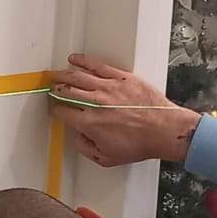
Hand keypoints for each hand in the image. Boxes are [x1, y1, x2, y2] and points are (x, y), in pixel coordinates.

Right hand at [49, 56, 200, 166]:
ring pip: (77, 76)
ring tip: (58, 74)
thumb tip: (77, 137)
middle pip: (66, 90)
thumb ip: (86, 147)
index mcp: (89, 123)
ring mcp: (108, 88)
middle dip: (55, 89)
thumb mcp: (107, 158)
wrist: (164, 130)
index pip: (62, 111)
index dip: (55, 109)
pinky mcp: (121, 77)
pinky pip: (96, 65)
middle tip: (52, 88)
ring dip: (63, 74)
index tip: (55, 107)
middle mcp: (95, 103)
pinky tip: (75, 59)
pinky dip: (82, 60)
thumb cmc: (141, 143)